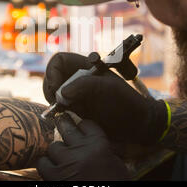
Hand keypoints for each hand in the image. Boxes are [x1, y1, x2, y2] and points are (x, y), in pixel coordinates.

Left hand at [37, 113, 129, 180]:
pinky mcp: (55, 177)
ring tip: (61, 157)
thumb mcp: (114, 162)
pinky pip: (43, 163)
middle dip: (63, 124)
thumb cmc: (114, 182)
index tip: (79, 125)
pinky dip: (46, 165)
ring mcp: (67, 163)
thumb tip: (88, 139)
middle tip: (61, 122)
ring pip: (53, 146)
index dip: (81, 125)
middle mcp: (81, 150)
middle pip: (66, 127)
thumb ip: (101, 148)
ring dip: (56, 151)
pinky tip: (52, 168)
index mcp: (99, 144)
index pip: (86, 124)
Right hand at [43, 52, 167, 144]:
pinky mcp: (75, 108)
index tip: (58, 88)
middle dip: (51, 89)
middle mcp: (78, 78)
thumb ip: (85, 86)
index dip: (53, 72)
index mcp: (86, 66)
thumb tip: (61, 93)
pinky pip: (58, 107)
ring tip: (66, 111)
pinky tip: (67, 116)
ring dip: (54, 102)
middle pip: (52, 77)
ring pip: (53, 92)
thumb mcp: (108, 89)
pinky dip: (57, 112)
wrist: (136, 125)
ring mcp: (76, 93)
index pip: (59, 61)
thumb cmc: (127, 103)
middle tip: (58, 103)